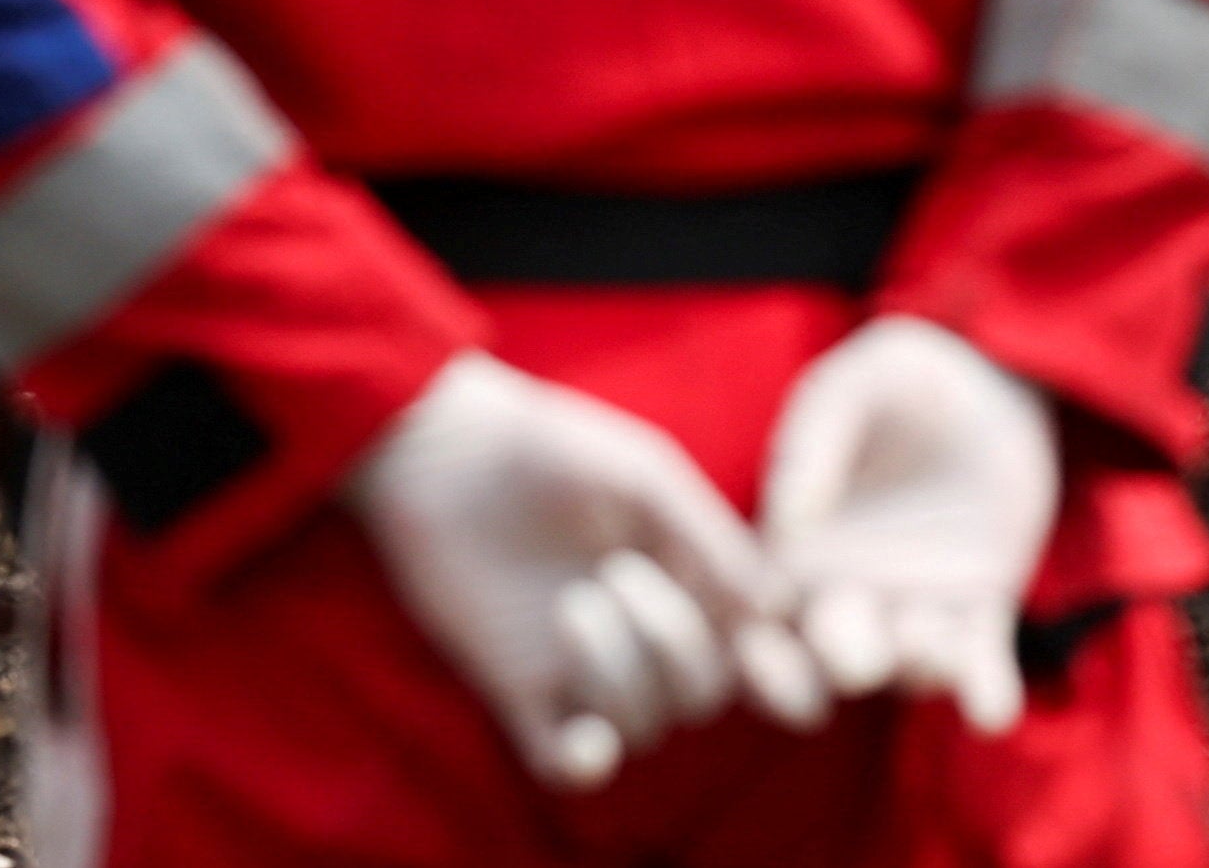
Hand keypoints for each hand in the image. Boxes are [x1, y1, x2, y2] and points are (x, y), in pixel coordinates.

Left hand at [348, 352, 824, 790]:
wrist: (434, 448)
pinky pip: (565, 762)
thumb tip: (774, 612)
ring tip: (573, 603)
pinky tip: (582, 739)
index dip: (770, 668)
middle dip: (676, 646)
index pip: (748, 652)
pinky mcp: (515, 689)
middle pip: (698, 695)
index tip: (757, 649)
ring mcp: (576, 667)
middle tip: (617, 575)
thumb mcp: (641, 473)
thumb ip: (708, 536)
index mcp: (682, 583)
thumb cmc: (544, 445)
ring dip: (619, 676)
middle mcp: (638, 634)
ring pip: (641, 726)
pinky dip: (583, 763)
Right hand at [755, 318, 1055, 735]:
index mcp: (794, 542)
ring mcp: (915, 604)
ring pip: (906, 664)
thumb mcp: (855, 385)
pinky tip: (988, 710)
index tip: (758, 653)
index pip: (759, 612)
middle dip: (835, 663)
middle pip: (827, 654)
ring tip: (931, 640)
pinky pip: (980, 665)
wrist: (994, 381)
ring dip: (917, 667)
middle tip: (852, 660)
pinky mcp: (980, 609)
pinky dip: (985, 694)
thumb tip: (785, 518)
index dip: (753, 646)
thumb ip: (815, 438)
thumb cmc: (904, 376)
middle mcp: (848, 588)